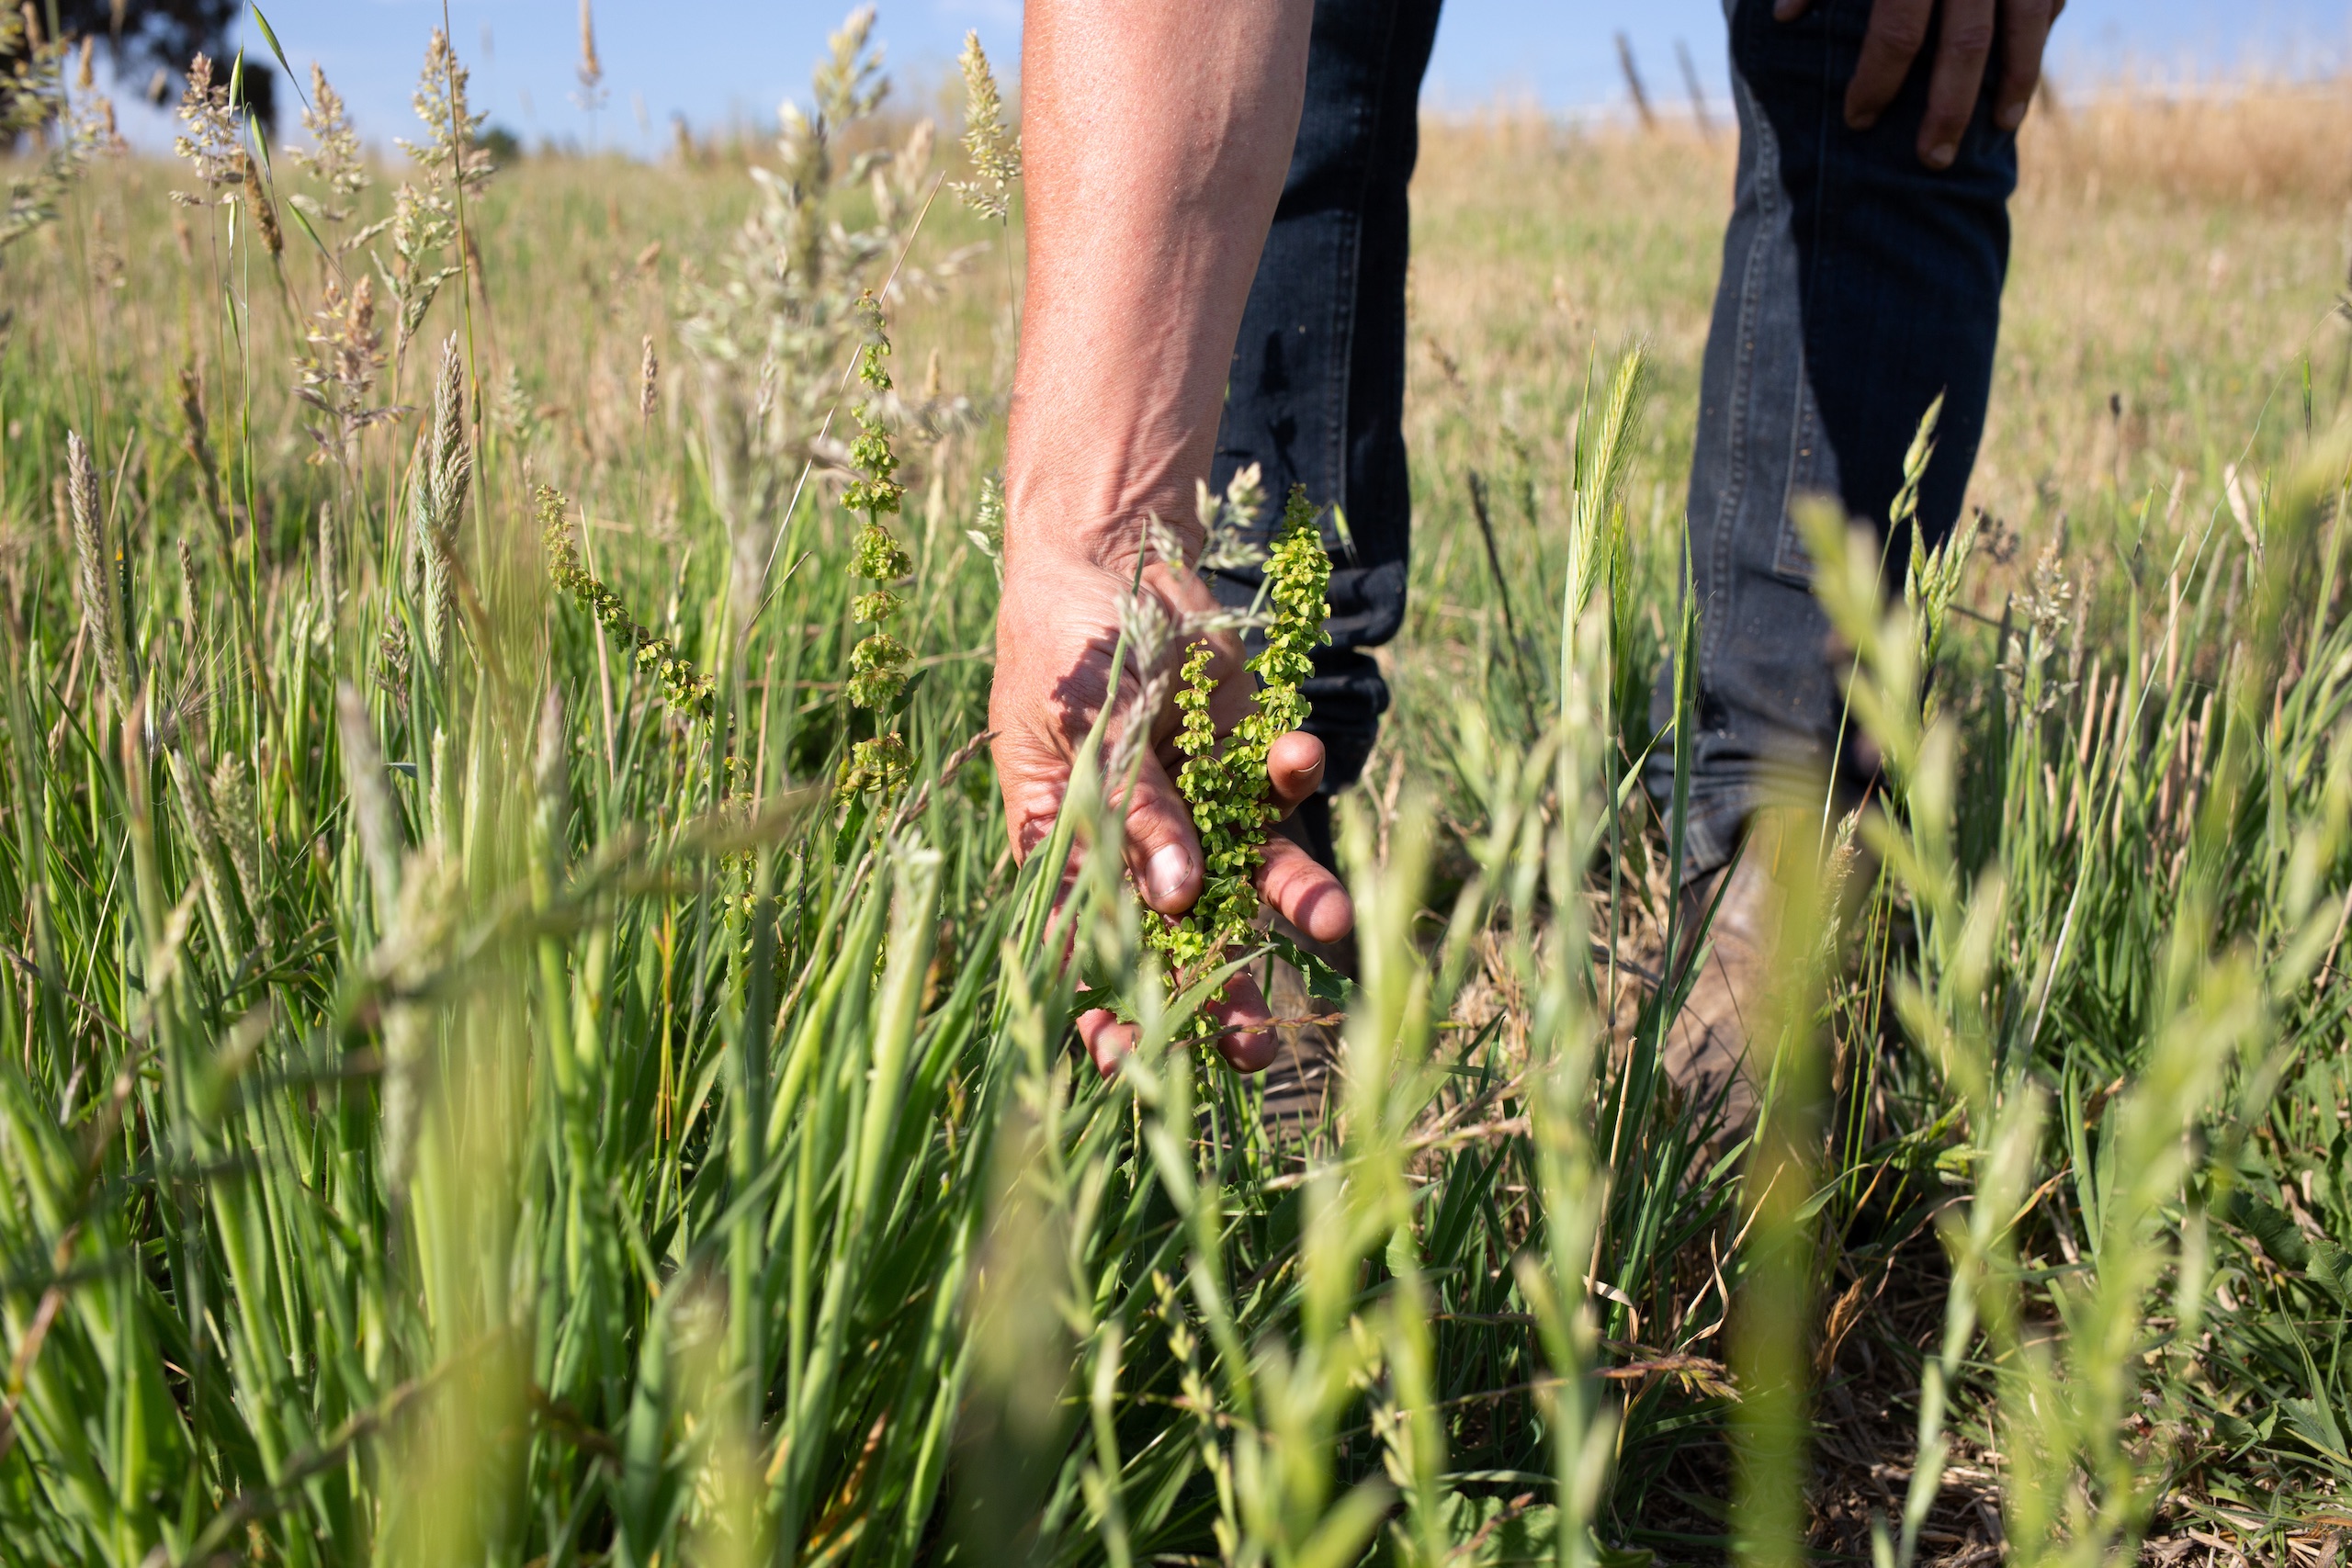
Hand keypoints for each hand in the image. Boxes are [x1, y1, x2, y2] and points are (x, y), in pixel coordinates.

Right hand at [990, 536, 1353, 1075]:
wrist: (1106, 558)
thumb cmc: (1061, 649)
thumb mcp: (1080, 727)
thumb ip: (1130, 810)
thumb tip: (1174, 899)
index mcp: (1067, 852)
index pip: (1082, 951)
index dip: (1106, 1010)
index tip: (1133, 1062)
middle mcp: (1139, 848)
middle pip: (1180, 939)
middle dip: (1220, 993)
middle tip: (1262, 1049)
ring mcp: (1200, 809)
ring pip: (1251, 878)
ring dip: (1293, 902)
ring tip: (1336, 924)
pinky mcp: (1245, 764)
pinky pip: (1280, 791)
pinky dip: (1294, 777)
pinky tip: (1297, 755)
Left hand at [1775, 0, 2063, 168]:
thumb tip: (1785, 19)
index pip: (1898, 29)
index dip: (1877, 80)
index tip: (1857, 121)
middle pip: (1966, 41)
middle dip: (1948, 107)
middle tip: (1930, 162)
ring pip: (2025, 23)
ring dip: (2014, 82)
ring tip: (1998, 130)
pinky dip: (2039, 33)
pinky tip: (2023, 72)